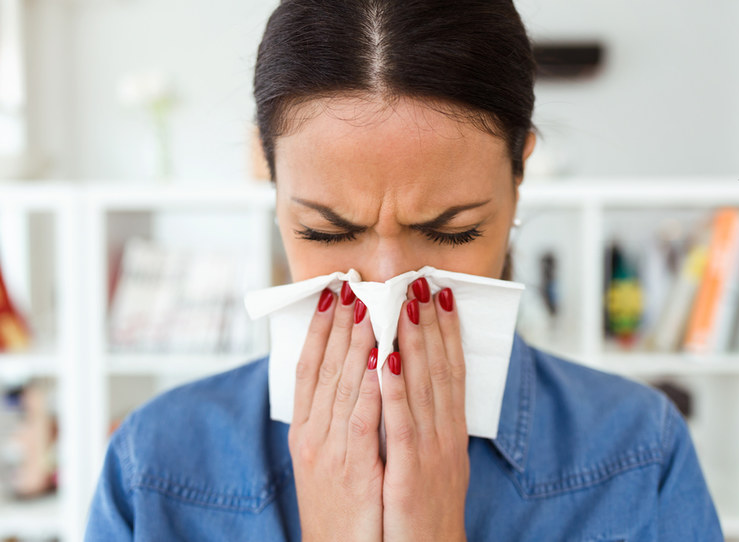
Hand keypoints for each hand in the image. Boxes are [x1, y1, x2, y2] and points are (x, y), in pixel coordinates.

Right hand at [288, 282, 383, 541]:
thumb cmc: (340, 508)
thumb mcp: (328, 460)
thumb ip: (335, 419)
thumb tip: (351, 377)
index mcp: (306, 431)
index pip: (309, 368)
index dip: (318, 329)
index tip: (331, 294)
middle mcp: (311, 436)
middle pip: (323, 368)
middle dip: (337, 323)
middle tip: (350, 284)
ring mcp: (329, 453)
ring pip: (341, 386)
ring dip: (354, 343)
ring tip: (366, 305)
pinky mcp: (353, 470)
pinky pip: (361, 421)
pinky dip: (368, 387)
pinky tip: (378, 358)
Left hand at [381, 278, 469, 541]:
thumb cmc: (424, 512)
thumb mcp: (433, 463)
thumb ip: (428, 426)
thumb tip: (420, 389)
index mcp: (449, 432)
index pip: (450, 370)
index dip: (447, 331)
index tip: (440, 295)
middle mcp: (445, 435)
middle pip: (439, 369)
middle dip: (431, 323)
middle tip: (424, 283)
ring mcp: (430, 451)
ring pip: (422, 386)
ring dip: (415, 341)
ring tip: (407, 304)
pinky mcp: (409, 470)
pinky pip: (400, 423)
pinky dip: (395, 388)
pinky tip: (388, 357)